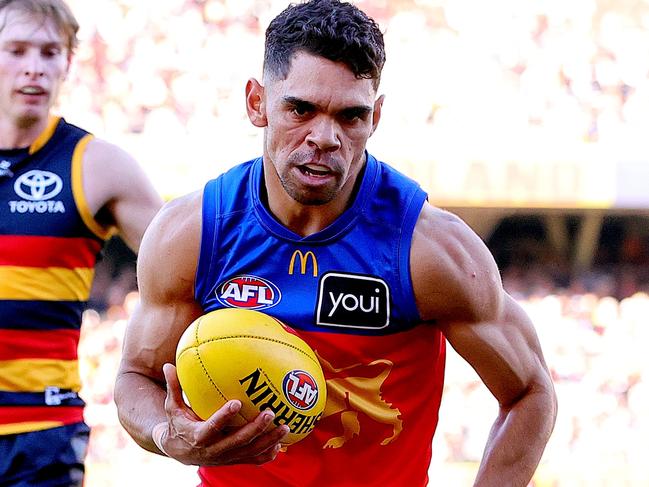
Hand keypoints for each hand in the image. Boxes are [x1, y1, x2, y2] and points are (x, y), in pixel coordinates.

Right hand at [153, 363, 288, 465]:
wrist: (179, 451)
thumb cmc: (178, 423)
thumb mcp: (172, 407)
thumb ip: (174, 387)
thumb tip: (168, 364)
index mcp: (198, 436)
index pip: (211, 427)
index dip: (223, 417)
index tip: (236, 402)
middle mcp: (213, 450)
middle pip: (237, 441)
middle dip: (255, 428)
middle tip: (270, 412)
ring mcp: (225, 458)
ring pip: (250, 452)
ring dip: (269, 441)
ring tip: (285, 426)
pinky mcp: (233, 461)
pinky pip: (253, 460)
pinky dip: (267, 454)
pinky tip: (281, 445)